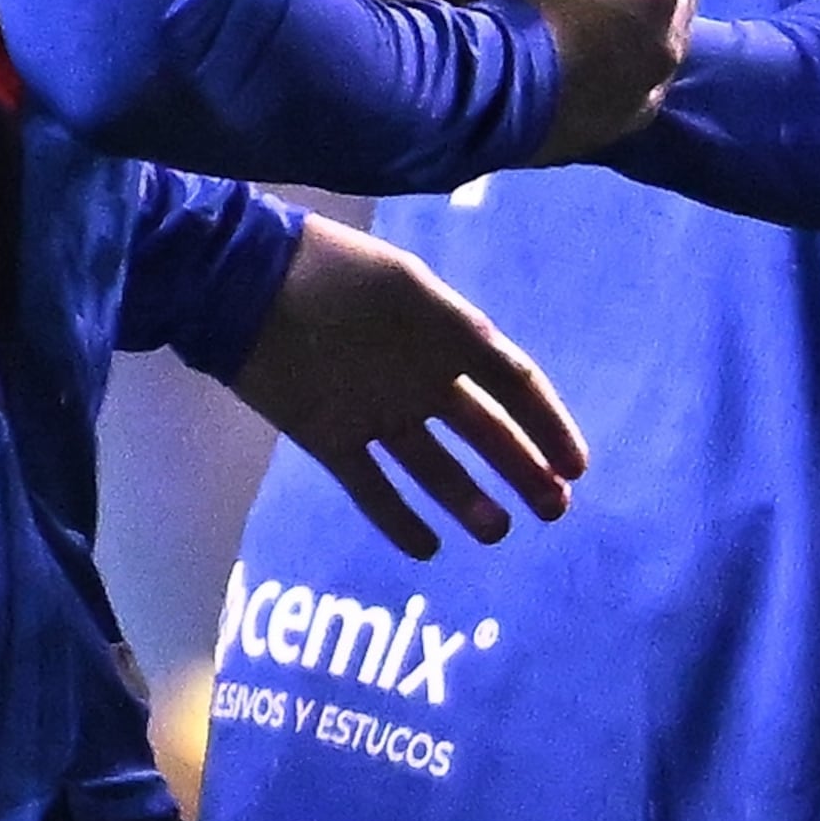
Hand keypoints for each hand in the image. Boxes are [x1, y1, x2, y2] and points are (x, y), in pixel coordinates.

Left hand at [230, 212, 588, 560]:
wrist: (244, 283)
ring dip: (468, 499)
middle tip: (553, 509)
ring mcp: (376, 411)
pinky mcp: (329, 437)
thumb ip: (457, 329)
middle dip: (524, 469)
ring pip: (434, 466)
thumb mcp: (405, 286)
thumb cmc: (330, 272)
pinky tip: (426, 548)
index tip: (575, 467)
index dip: (549, 424)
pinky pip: (370, 486)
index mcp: (447, 336)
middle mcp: (420, 378)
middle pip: (485, 431)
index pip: (514, 385)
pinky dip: (396, 518)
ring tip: (496, 531)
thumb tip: (509, 367)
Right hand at [426, 0, 698, 160]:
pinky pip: (633, 86)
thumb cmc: (508, 2)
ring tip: (572, 23)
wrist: (480, 100)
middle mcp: (668, 39)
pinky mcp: (625, 127)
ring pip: (654, 38)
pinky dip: (613, 72)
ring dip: (626, 25)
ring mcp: (649, 88)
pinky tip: (569, 66)